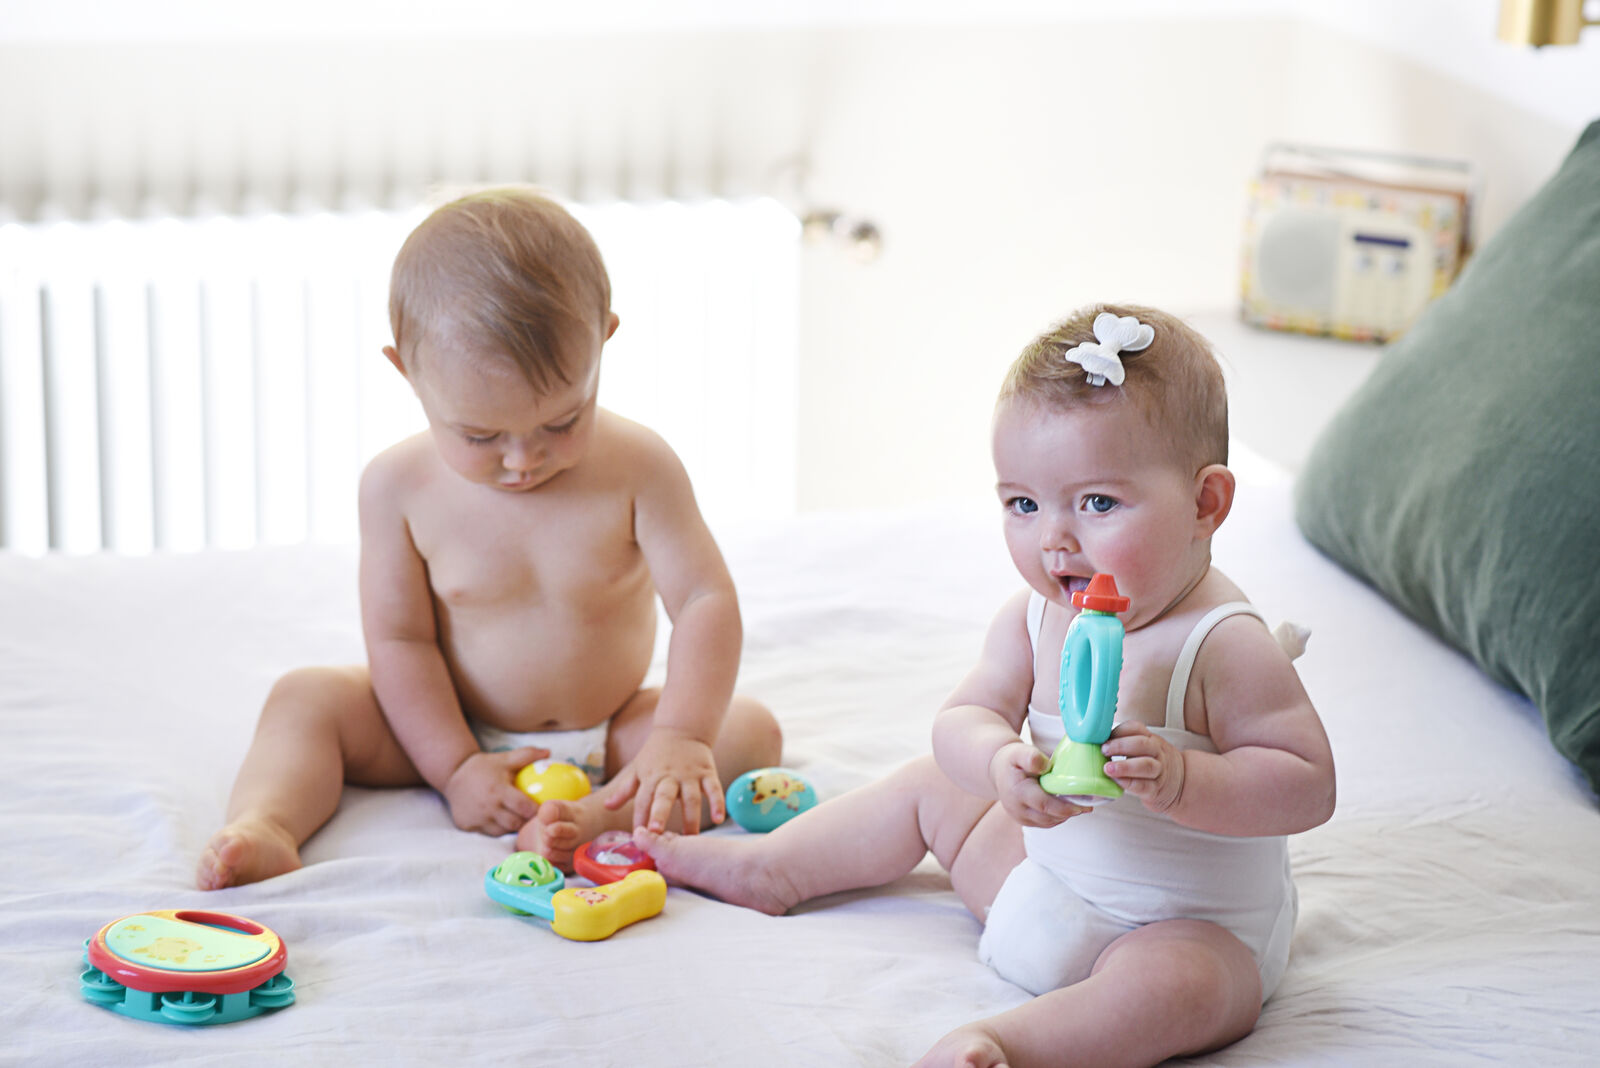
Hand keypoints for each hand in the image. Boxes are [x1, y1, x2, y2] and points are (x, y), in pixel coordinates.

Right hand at [442, 747, 545, 834]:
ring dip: (512, 828)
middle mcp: (487, 807)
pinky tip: (504, 823)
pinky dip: (497, 830)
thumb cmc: (484, 767)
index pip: (524, 807)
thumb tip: (549, 753)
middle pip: (515, 823)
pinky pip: (488, 833)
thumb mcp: (505, 759)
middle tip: (536, 820)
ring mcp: (476, 818)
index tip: (545, 810)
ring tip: (521, 822)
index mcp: (499, 790)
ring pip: (502, 831)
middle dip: (526, 823)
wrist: (453, 775)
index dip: (536, 812)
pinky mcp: (467, 826)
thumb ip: (527, 755)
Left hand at [603, 727, 723, 832]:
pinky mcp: (707, 772)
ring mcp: (690, 775)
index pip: (642, 801)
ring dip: (691, 818)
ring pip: (691, 798)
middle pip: (663, 798)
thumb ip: (624, 790)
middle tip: (656, 833)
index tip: (639, 838)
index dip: (639, 818)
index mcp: (650, 778)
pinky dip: (717, 803)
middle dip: (659, 814)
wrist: (682, 728)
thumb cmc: (656, 754)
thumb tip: (606, 807)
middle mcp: (669, 777)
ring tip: (691, 838)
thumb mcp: (637, 769)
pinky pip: (714, 788)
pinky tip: (720, 819)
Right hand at [989, 741, 1087, 827]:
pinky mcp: (1023, 821)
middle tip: (1087, 806)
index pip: (1044, 805)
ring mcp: (1019, 817)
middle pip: (1048, 817)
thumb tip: (1045, 767)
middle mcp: (1016, 808)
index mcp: (1016, 792)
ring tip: (1080, 805)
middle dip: (1069, 813)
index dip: (1065, 808)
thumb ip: (1031, 757)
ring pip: (1048, 822)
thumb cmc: (1011, 759)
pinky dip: (1057, 817)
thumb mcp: (1019, 751)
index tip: (1083, 806)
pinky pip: (1044, 823)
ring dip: (1065, 816)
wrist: (997, 770)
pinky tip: (1067, 808)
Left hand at [1102, 721, 1184, 812]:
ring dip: (1125, 767)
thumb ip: (1125, 742)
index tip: (1103, 737)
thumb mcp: (1145, 748)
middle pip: (1142, 744)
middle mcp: (1157, 753)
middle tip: (1103, 750)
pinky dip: (1129, 783)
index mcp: (1150, 739)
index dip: (1118, 731)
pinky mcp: (1156, 790)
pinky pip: (1144, 786)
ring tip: (1108, 769)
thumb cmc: (1153, 763)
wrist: (1180, 784)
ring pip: (1146, 766)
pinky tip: (1117, 782)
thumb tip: (1094, 741)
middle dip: (1120, 746)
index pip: (1136, 728)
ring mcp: (1159, 771)